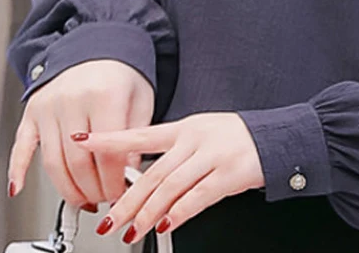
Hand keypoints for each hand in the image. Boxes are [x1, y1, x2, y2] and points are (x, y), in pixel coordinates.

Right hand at [7, 60, 154, 208]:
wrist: (101, 44)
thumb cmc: (124, 72)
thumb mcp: (141, 100)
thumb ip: (135, 137)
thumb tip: (127, 175)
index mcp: (104, 95)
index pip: (107, 154)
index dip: (114, 180)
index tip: (121, 192)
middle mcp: (72, 99)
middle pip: (78, 162)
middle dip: (92, 188)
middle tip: (103, 198)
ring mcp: (49, 105)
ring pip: (52, 162)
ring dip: (67, 188)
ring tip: (83, 198)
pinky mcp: (32, 110)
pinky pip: (21, 145)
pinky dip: (17, 169)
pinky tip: (19, 187)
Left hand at [70, 112, 265, 244]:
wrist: (275, 137)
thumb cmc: (237, 139)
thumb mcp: (203, 134)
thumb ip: (175, 153)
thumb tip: (143, 179)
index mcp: (186, 128)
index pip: (141, 133)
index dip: (111, 140)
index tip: (83, 143)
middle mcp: (195, 139)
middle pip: (153, 172)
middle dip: (126, 200)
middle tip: (107, 220)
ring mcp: (213, 155)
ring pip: (171, 186)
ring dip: (147, 212)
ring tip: (131, 231)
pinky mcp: (229, 174)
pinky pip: (199, 196)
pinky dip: (180, 212)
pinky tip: (168, 224)